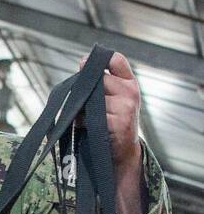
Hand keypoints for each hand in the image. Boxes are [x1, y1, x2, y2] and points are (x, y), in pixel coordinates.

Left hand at [78, 50, 144, 213]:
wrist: (122, 154)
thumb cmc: (112, 124)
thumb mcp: (112, 99)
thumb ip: (101, 81)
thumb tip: (82, 61)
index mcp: (130, 83)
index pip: (116, 60)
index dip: (98, 60)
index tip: (84, 64)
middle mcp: (131, 92)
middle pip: (99, 79)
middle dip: (85, 90)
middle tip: (82, 103)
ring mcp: (126, 107)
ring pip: (93, 98)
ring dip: (82, 108)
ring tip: (84, 118)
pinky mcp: (118, 123)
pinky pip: (91, 116)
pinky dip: (83, 122)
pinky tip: (85, 127)